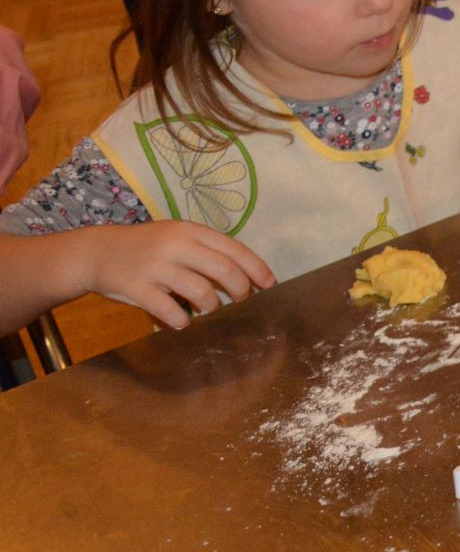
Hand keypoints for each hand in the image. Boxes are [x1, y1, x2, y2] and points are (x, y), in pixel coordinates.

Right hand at [81, 220, 274, 328]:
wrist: (98, 252)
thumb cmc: (148, 247)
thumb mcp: (178, 237)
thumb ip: (207, 252)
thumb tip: (245, 277)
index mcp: (190, 231)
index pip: (235, 249)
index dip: (256, 269)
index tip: (269, 284)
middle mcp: (176, 246)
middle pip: (224, 270)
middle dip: (240, 289)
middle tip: (241, 299)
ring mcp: (155, 267)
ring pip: (201, 292)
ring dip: (211, 305)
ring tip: (208, 308)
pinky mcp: (136, 288)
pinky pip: (169, 310)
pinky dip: (182, 320)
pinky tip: (182, 320)